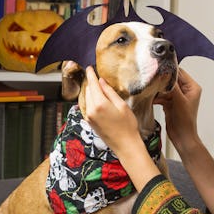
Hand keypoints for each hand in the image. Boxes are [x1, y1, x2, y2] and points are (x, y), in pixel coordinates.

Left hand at [84, 67, 162, 190]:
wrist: (125, 145)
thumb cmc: (127, 126)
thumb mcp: (122, 105)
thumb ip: (110, 92)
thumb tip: (102, 82)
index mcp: (100, 104)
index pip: (92, 84)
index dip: (91, 75)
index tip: (89, 68)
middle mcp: (91, 110)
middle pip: (88, 90)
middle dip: (91, 82)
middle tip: (95, 75)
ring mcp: (89, 117)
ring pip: (86, 98)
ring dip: (90, 91)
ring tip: (97, 86)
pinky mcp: (89, 122)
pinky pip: (87, 106)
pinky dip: (90, 100)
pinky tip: (97, 98)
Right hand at [155, 68, 201, 152]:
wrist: (182, 136)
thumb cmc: (186, 121)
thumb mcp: (179, 101)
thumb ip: (172, 86)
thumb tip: (166, 73)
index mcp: (192, 88)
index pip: (180, 73)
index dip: (170, 71)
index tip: (159, 68)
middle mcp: (185, 91)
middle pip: (171, 80)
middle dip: (162, 81)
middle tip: (152, 79)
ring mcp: (177, 97)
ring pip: (165, 88)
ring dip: (158, 90)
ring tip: (150, 89)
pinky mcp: (170, 103)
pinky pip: (162, 96)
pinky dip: (156, 97)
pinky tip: (151, 98)